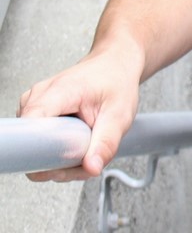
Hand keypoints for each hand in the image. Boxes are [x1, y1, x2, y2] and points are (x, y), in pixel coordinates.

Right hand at [17, 43, 144, 180]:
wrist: (114, 64)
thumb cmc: (116, 81)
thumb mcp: (120, 114)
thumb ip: (106, 143)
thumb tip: (92, 168)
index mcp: (58, 92)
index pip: (31, 127)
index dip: (44, 153)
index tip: (64, 162)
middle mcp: (38, 97)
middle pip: (32, 145)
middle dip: (59, 162)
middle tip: (87, 155)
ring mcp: (34, 105)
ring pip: (35, 149)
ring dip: (61, 159)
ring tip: (86, 145)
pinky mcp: (37, 114)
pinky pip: (39, 144)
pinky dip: (59, 152)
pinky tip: (77, 142)